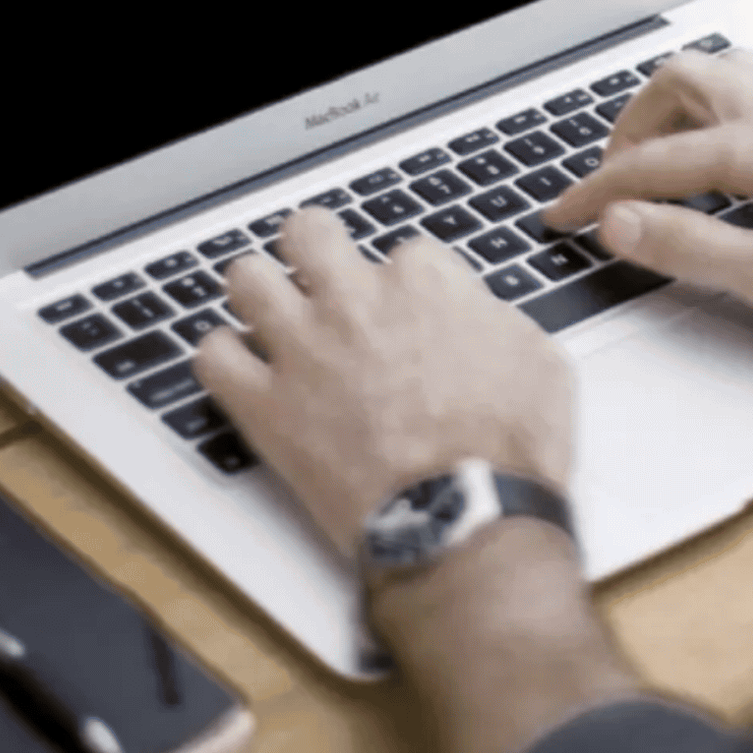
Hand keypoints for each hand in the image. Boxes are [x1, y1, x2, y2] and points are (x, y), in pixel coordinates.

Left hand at [193, 212, 575, 559]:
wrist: (465, 519)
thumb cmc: (508, 452)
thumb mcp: (540, 364)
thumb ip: (495, 321)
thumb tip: (476, 316)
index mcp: (424, 285)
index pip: (403, 252)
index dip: (405, 284)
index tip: (408, 312)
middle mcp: (355, 303)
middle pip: (309, 233)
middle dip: (314, 248)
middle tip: (320, 273)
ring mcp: (304, 350)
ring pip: (246, 279)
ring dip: (258, 292)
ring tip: (270, 312)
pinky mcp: (266, 407)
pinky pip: (212, 358)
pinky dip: (222, 360)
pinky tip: (242, 371)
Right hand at [542, 48, 752, 347]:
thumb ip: (688, 247)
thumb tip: (621, 225)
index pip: (650, 162)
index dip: (596, 193)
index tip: (564, 216)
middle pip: (680, 81)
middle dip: (631, 126)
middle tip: (610, 179)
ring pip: (723, 73)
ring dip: (676, 108)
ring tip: (659, 159)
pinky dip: (719, 107)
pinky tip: (726, 151)